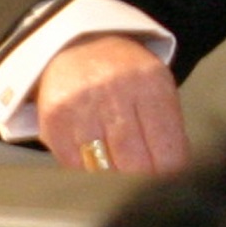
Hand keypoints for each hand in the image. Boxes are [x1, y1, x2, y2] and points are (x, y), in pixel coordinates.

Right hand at [35, 33, 189, 173]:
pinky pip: (73, 165)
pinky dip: (85, 170)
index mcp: (152, 83)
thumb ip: (166, 127)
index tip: (168, 176)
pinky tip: (93, 158)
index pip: (168, 147)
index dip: (170, 171)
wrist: (80, 47)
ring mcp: (82, 105)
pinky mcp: (54, 119)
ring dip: (112, 177)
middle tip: (143, 178)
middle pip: (134, 162)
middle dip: (141, 178)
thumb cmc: (126, 75)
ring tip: (119, 168)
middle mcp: (116, 91)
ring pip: (102, 167)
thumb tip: (171, 172)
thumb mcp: (157, 86)